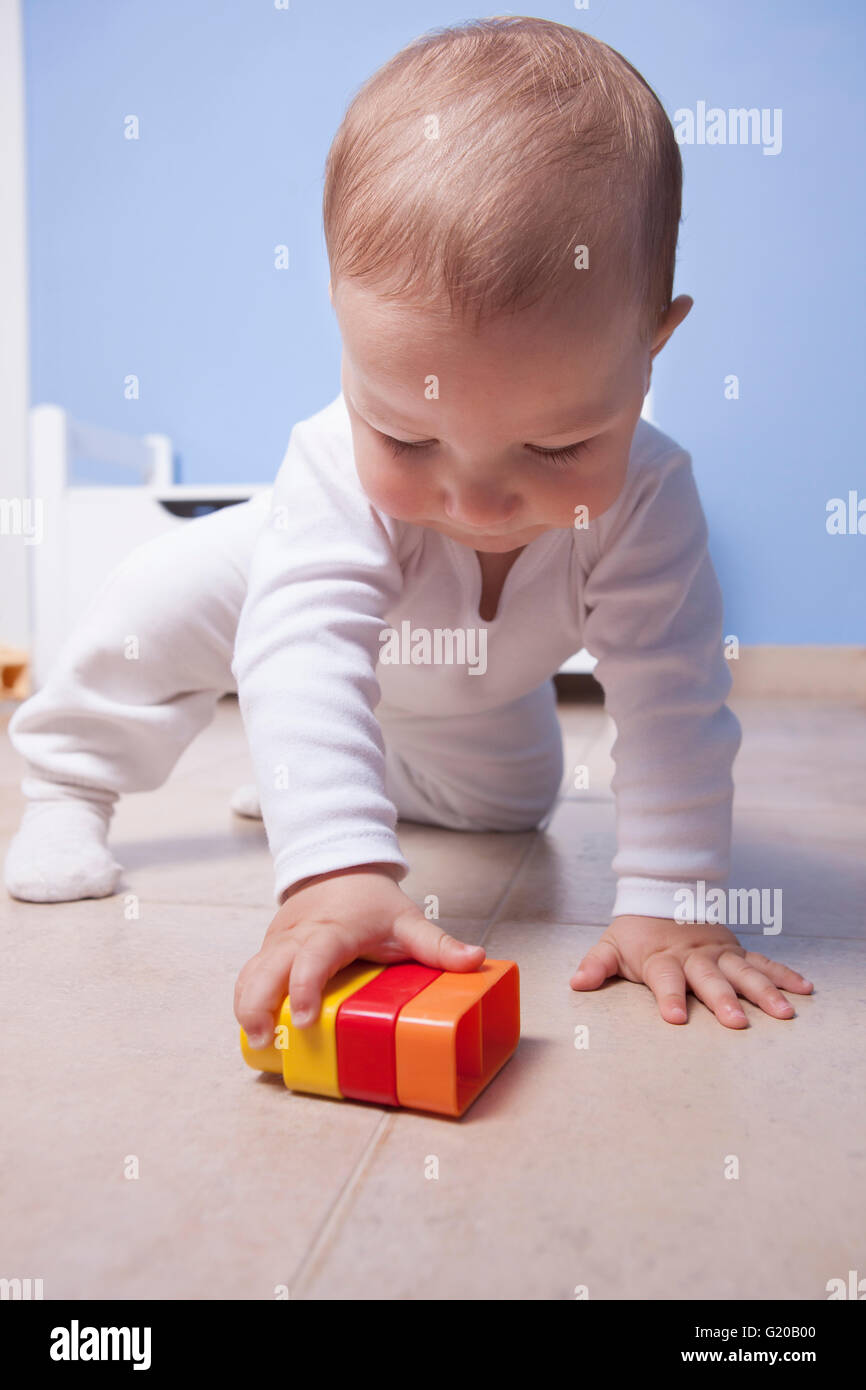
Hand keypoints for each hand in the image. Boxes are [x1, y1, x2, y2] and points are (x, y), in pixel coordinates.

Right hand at [235, 862, 484, 1045]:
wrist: (339, 867)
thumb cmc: (372, 901)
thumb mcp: (407, 919)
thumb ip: (437, 944)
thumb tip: (474, 960)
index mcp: (333, 930)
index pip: (312, 957)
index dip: (304, 988)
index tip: (303, 1020)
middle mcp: (299, 935)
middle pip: (267, 968)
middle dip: (258, 1004)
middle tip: (265, 1040)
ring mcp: (280, 942)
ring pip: (252, 972)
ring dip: (247, 1005)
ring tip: (257, 1042)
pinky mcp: (271, 949)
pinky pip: (251, 974)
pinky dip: (247, 999)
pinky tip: (253, 1027)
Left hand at [569, 914, 813, 1027]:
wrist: (664, 894)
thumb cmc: (636, 932)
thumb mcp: (610, 945)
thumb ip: (596, 965)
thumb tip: (576, 983)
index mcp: (663, 959)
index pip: (666, 980)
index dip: (670, 997)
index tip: (676, 1017)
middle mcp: (695, 957)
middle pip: (710, 979)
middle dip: (723, 1001)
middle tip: (737, 1023)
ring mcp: (720, 954)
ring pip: (745, 973)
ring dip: (765, 992)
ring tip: (784, 1013)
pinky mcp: (737, 952)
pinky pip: (765, 963)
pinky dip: (785, 975)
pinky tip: (804, 990)